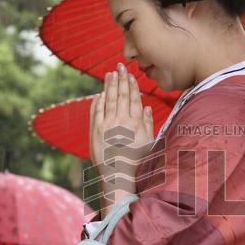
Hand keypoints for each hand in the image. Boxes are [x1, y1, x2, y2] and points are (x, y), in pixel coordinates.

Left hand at [90, 64, 153, 198]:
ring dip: (109, 85)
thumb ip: (148, 123)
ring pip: (108, 100)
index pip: (134, 98)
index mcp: (136, 123)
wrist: (119, 178)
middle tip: (120, 66)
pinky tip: (99, 94)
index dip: (132, 85)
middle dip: (121, 79)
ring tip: (110, 74)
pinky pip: (96, 111)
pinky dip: (97, 101)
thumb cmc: (137, 163)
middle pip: (121, 95)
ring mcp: (107, 125)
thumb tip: (148, 107)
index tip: (131, 74)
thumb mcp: (149, 143)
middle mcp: (121, 121)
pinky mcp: (94, 131)